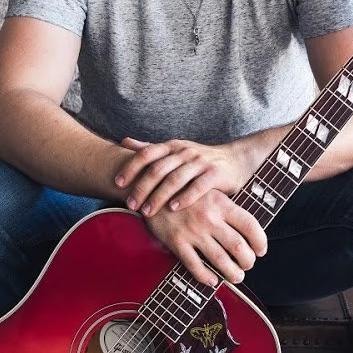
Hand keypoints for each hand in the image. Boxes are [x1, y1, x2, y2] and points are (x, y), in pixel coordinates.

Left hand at [115, 136, 244, 217]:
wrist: (235, 160)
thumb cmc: (198, 160)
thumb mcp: (174, 151)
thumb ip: (150, 148)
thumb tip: (124, 141)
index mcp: (172, 146)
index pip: (146, 154)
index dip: (130, 167)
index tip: (117, 184)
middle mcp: (184, 152)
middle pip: (158, 169)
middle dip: (142, 188)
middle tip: (130, 205)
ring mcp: (200, 162)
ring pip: (175, 179)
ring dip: (159, 196)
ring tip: (147, 211)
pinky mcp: (215, 174)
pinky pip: (198, 186)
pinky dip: (184, 197)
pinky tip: (173, 208)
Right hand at [142, 190, 267, 287]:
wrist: (151, 187)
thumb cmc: (184, 191)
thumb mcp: (209, 191)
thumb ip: (226, 207)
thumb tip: (247, 226)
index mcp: (221, 203)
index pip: (250, 225)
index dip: (260, 241)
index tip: (261, 250)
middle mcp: (209, 218)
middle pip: (238, 246)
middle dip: (248, 261)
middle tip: (248, 265)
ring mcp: (193, 231)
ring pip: (220, 260)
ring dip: (232, 273)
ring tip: (237, 277)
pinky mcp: (176, 242)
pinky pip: (195, 266)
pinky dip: (206, 277)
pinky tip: (212, 280)